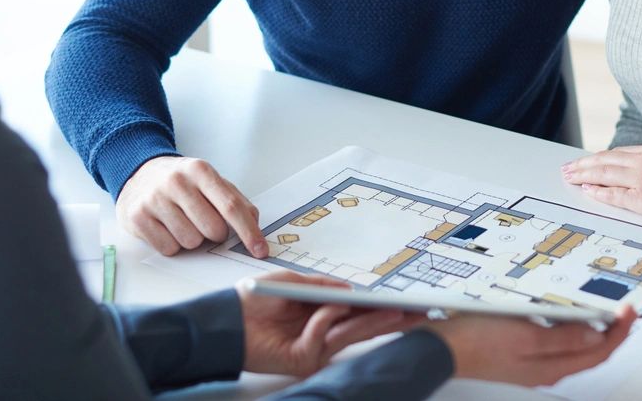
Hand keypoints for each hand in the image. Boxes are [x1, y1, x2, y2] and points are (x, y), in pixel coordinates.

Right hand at [116, 155, 267, 256]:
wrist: (140, 174)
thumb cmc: (182, 181)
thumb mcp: (209, 181)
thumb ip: (235, 200)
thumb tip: (254, 224)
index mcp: (200, 171)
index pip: (231, 207)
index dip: (249, 232)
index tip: (260, 250)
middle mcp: (177, 182)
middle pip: (213, 229)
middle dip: (215, 234)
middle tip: (204, 221)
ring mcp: (155, 199)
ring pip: (191, 242)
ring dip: (192, 239)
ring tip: (182, 221)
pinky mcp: (138, 217)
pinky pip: (168, 248)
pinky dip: (172, 244)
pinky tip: (166, 227)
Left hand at [236, 272, 417, 375]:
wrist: (225, 318)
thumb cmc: (254, 300)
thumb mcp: (291, 282)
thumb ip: (320, 286)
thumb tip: (350, 290)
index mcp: (321, 315)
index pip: (358, 313)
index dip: (380, 307)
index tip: (404, 302)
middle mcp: (322, 334)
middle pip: (363, 327)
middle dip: (391, 319)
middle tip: (416, 312)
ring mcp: (314, 349)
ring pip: (351, 334)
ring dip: (375, 322)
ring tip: (398, 312)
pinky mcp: (303, 359)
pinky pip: (323, 333)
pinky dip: (326, 316)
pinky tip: (328, 306)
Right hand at [430, 305, 636, 385]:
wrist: (442, 349)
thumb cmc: (478, 343)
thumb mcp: (525, 335)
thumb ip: (562, 337)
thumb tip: (594, 333)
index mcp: (550, 366)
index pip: (598, 351)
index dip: (619, 331)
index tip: (630, 311)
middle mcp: (544, 368)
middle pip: (589, 352)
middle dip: (611, 332)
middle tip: (625, 312)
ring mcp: (531, 362)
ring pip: (573, 348)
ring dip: (591, 329)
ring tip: (603, 312)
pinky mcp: (518, 352)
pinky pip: (555, 343)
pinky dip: (568, 329)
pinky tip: (563, 317)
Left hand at [561, 144, 641, 228]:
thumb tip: (639, 172)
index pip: (617, 153)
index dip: (598, 158)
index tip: (585, 162)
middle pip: (605, 160)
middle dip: (583, 164)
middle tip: (567, 169)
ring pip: (605, 173)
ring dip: (584, 175)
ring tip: (570, 178)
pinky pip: (615, 195)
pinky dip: (599, 192)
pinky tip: (588, 191)